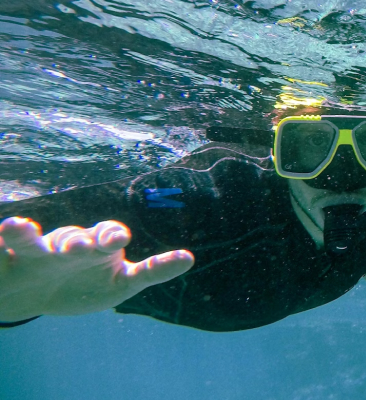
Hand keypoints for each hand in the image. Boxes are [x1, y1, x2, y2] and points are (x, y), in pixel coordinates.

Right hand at [0, 216, 194, 322]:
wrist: (38, 297)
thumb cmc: (87, 286)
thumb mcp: (122, 284)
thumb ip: (152, 270)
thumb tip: (190, 257)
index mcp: (97, 246)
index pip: (107, 235)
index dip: (112, 236)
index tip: (118, 240)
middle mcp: (66, 245)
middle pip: (72, 239)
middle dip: (75, 243)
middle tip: (77, 249)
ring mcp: (34, 253)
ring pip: (29, 241)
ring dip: (24, 233)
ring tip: (18, 226)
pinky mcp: (5, 264)